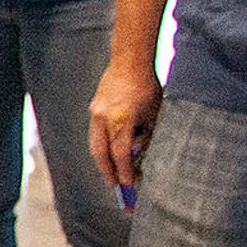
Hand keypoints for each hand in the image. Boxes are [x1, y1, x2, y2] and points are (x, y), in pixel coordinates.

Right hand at [89, 51, 161, 192]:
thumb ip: (145, 136)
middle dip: (109, 172)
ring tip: (112, 174)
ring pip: (96, 146)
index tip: (130, 185)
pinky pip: (96, 134)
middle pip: (102, 154)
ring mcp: (96, 113)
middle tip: (117, 186)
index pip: (121, 154)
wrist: (129, 61)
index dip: (125, 172)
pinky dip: (102, 147)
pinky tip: (110, 154)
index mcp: (121, 119)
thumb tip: (138, 156)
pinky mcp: (94, 109)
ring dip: (103, 162)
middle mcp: (104, 118)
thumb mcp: (152, 115)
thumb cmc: (146, 86)